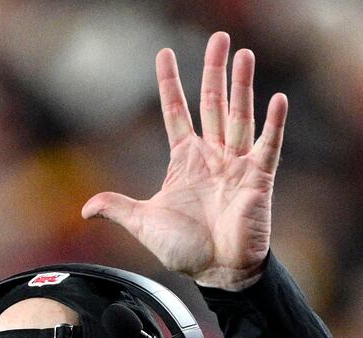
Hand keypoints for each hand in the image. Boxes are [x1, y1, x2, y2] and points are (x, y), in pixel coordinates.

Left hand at [82, 33, 286, 290]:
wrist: (218, 273)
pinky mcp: (259, 179)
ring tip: (244, 55)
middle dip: (214, 71)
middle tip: (219, 38)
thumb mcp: (144, 224)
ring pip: (239, 116)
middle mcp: (213, 156)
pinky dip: (273, 124)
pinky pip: (268, 146)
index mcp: (185, 161)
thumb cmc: (186, 250)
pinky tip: (276, 99)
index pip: (176, 112)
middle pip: (213, 104)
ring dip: (242, 86)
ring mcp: (237, 165)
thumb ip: (118, 208)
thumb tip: (86, 207)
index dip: (170, 84)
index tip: (164, 53)